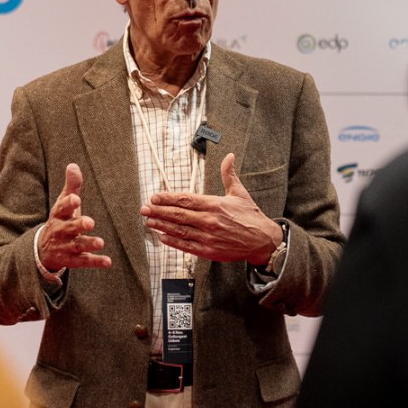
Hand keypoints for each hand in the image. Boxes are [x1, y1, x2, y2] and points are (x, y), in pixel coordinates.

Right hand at [37, 163, 112, 279]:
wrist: (43, 249)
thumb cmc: (60, 220)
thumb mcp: (63, 203)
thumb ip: (71, 186)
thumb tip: (73, 165)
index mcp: (58, 215)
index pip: (62, 208)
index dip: (68, 203)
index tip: (76, 199)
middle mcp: (60, 231)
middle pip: (68, 228)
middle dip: (78, 225)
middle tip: (90, 222)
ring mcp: (64, 246)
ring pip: (76, 246)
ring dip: (88, 244)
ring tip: (100, 242)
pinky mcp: (71, 260)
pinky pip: (83, 261)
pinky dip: (94, 262)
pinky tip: (107, 261)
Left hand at [141, 153, 282, 265]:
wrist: (263, 241)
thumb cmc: (251, 216)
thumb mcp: (240, 193)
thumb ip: (229, 174)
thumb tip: (229, 156)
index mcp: (215, 204)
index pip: (186, 199)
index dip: (167, 198)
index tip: (154, 196)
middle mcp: (210, 220)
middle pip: (179, 215)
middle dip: (159, 211)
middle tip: (144, 208)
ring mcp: (208, 237)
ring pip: (180, 230)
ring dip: (162, 225)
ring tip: (148, 221)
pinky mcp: (209, 251)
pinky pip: (187, 246)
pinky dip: (173, 242)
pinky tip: (162, 237)